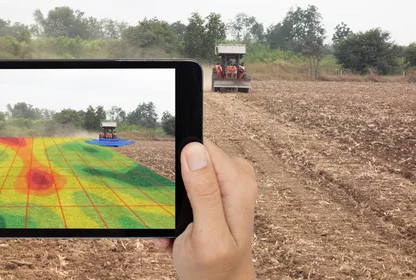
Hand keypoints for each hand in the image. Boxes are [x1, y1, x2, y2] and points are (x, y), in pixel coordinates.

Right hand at [155, 139, 256, 279]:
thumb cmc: (215, 270)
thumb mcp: (206, 234)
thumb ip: (203, 192)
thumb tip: (194, 150)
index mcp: (238, 184)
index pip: (202, 147)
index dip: (182, 166)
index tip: (177, 195)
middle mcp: (238, 179)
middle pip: (195, 158)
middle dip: (177, 187)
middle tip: (177, 220)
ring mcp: (231, 184)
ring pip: (190, 171)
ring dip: (177, 200)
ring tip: (178, 229)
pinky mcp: (221, 191)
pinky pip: (192, 182)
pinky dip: (181, 206)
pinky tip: (181, 230)